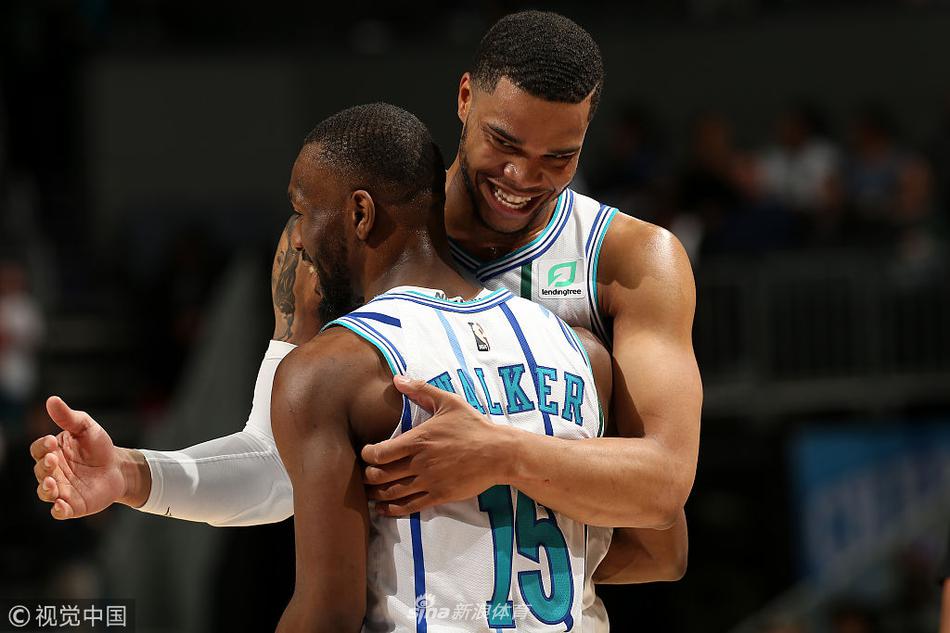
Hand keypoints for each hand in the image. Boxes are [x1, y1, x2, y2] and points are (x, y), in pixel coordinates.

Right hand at [30, 396, 129, 518]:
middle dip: (44, 466)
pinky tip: (60, 506)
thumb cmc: (98, 447)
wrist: (118, 468)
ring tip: (51, 484)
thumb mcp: (86, 427)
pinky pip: (60, 511)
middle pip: (40, 471)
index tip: (52, 441)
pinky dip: (58, 510)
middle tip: (53, 460)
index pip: (38, 449)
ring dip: (46, 489)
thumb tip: (52, 400)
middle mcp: (52, 472)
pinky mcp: (72, 505)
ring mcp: (61, 489)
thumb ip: (69, 417)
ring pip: (45, 492)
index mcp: (52, 452)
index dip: (42, 446)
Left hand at [361, 375, 513, 515]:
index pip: (380, 453)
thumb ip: (421, 390)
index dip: (367, 455)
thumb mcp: (449, 402)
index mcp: (419, 440)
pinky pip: (410, 507)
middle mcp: (420, 463)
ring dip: (376, 495)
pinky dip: (393, 510)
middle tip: (365, 474)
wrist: (499, 453)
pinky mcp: (440, 496)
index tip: (366, 453)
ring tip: (370, 493)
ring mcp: (430, 481)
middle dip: (367, 477)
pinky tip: (385, 509)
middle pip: (381, 475)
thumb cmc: (473, 426)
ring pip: (392, 493)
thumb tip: (397, 379)